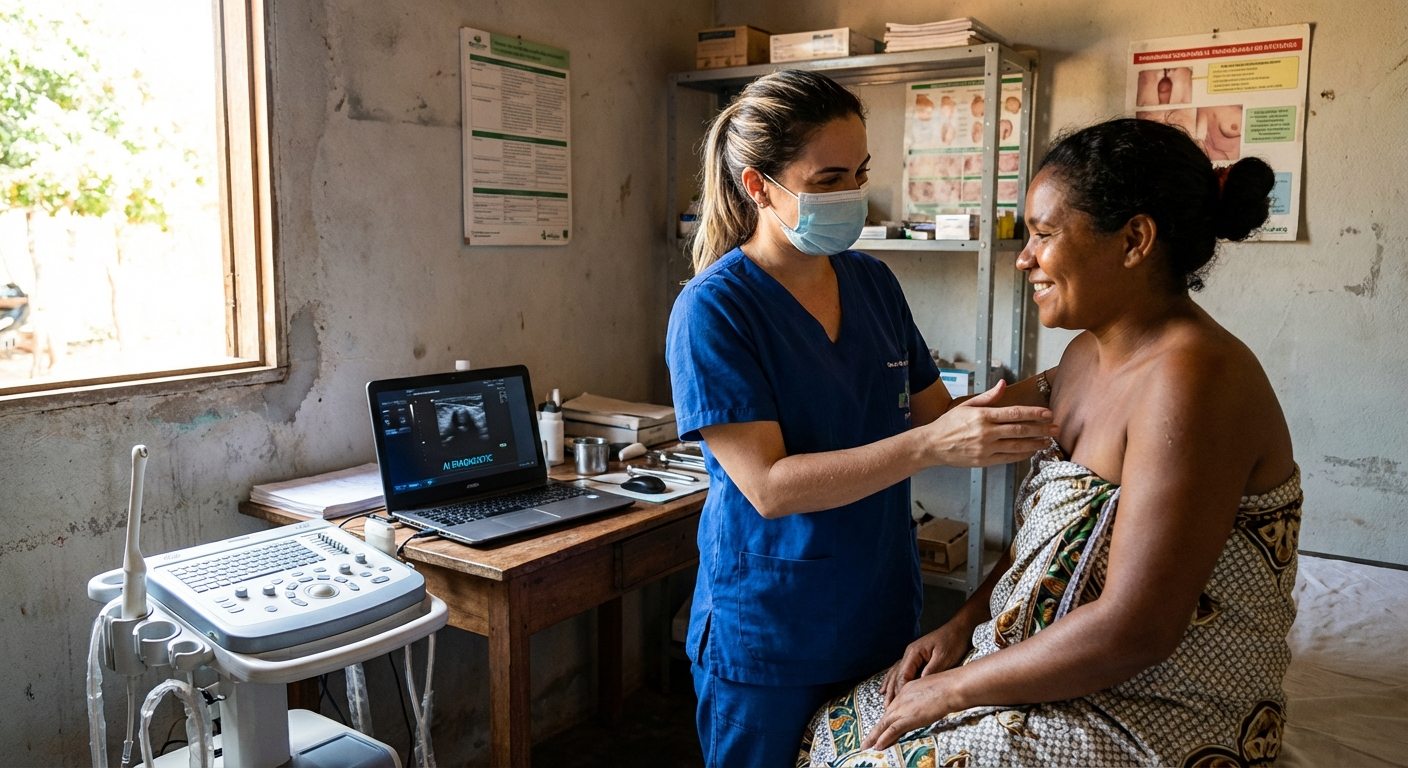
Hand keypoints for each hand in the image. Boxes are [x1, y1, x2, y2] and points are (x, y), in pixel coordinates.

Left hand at [863, 672, 961, 750]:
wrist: (950, 688)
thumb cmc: (948, 687)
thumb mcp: (932, 690)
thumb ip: (925, 698)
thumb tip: (926, 706)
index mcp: (906, 690)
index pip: (893, 708)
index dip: (886, 719)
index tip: (881, 727)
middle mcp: (901, 698)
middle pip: (885, 717)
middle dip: (875, 730)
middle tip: (866, 740)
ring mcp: (903, 708)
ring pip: (883, 725)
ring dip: (873, 737)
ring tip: (865, 747)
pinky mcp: (908, 718)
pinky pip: (892, 731)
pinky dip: (883, 739)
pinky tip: (877, 746)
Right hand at [880, 622, 970, 704]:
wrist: (959, 630)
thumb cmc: (952, 642)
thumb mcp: (943, 658)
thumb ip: (931, 671)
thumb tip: (920, 685)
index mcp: (914, 652)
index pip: (904, 675)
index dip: (900, 691)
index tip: (898, 705)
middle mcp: (909, 653)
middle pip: (896, 676)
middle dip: (891, 693)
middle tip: (887, 708)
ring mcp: (911, 655)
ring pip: (896, 673)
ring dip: (890, 688)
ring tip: (884, 701)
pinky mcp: (916, 658)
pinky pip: (901, 670)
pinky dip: (893, 680)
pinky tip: (886, 687)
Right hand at [923, 380, 1056, 466]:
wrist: (932, 445)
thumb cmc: (948, 424)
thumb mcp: (967, 405)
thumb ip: (988, 397)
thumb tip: (1003, 384)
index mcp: (983, 416)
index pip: (1014, 413)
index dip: (1033, 413)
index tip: (1048, 413)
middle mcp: (986, 433)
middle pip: (1020, 430)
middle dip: (1041, 429)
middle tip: (1056, 428)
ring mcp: (986, 449)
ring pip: (1017, 446)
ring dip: (1036, 443)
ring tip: (1048, 441)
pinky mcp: (984, 461)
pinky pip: (1008, 458)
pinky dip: (1022, 455)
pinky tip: (1032, 451)